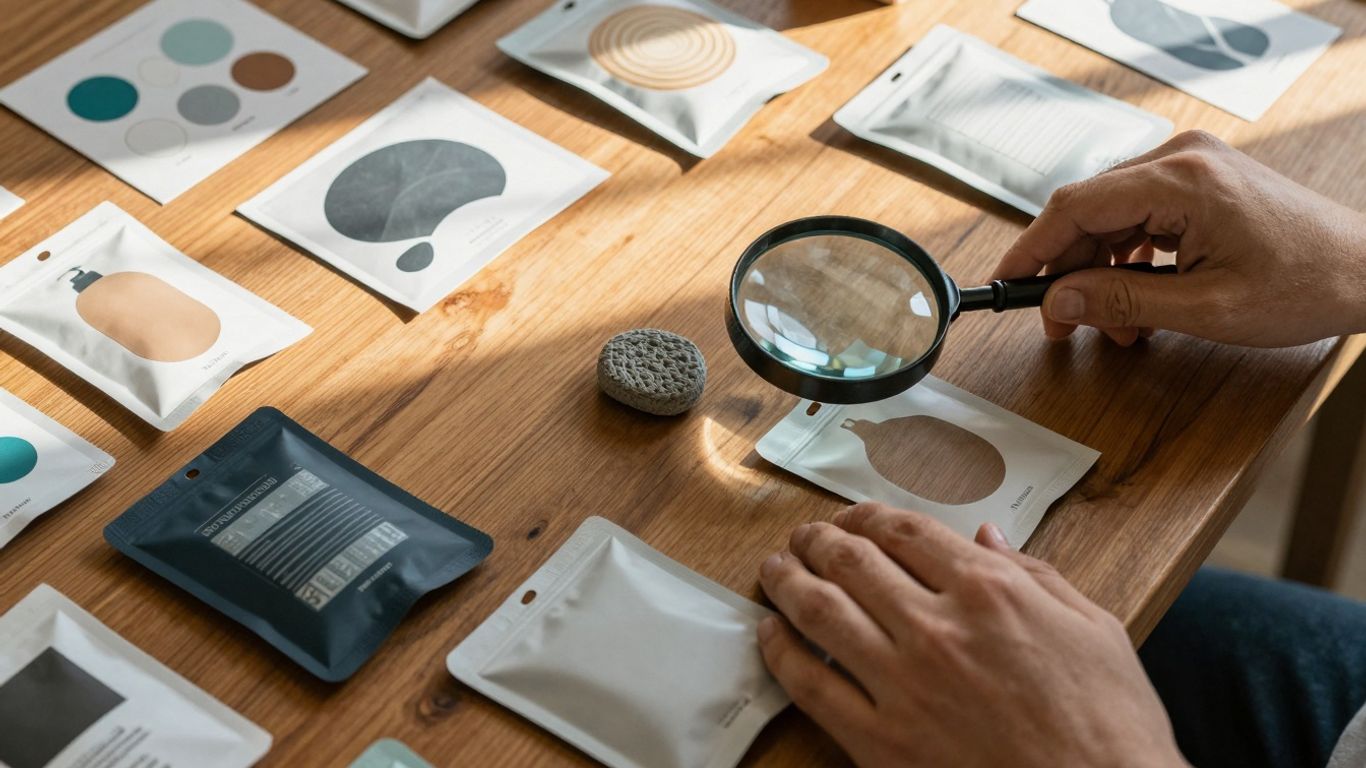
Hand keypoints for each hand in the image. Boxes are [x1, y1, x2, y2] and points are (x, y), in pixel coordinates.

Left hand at [757, 503, 1187, 767]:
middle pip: (853, 562)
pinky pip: (811, 686)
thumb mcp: (1095, 630)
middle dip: (818, 540)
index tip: (853, 518)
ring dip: (787, 581)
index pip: (906, 532)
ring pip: (820, 612)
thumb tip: (987, 537)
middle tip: (803, 537)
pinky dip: (781, 653)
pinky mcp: (880, 741)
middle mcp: (937, 628)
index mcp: (991, 593)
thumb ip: (1036, 575)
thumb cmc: (1111, 729)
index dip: (867, 516)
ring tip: (774, 569)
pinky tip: (770, 634)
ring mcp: (903, 685)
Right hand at [993, 130, 1365, 346]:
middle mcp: (1182, 159)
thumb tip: (1060, 300)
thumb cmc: (1308, 281)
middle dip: (1067, 272)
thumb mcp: (1205, 307)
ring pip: (1110, 219)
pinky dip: (1126, 261)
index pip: (1076, 206)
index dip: (1032, 248)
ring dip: (1099, 274)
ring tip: (1111, 326)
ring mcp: (1191, 167)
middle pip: (1088, 212)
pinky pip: (1138, 219)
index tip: (1007, 282)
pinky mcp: (1200, 183)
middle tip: (1059, 323)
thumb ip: (1122, 301)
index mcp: (1182, 178)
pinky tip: (1134, 301)